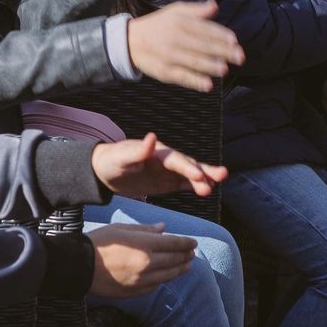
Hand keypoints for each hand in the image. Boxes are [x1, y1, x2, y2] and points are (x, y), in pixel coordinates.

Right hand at [88, 221, 195, 296]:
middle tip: (192, 253)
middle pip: (174, 260)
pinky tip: (167, 277)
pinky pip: (155, 286)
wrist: (80, 266)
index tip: (193, 242)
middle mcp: (147, 263)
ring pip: (168, 275)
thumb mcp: (122, 229)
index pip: (174, 243)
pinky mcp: (135, 291)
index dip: (186, 243)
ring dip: (180, 270)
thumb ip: (146, 230)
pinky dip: (164, 280)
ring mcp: (142, 280)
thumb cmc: (100, 243)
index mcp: (145, 245)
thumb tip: (163, 228)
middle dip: (185, 256)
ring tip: (187, 265)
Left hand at [91, 132, 226, 199]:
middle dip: (204, 170)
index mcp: (156, 152)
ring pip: (190, 174)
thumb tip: (152, 136)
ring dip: (205, 177)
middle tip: (221, 176)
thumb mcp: (121, 157)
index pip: (175, 160)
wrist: (105, 171)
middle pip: (188, 164)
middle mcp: (165, 159)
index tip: (200, 176)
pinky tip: (208, 189)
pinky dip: (195, 185)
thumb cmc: (111, 161)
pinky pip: (184, 183)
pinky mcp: (166, 182)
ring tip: (220, 180)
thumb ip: (137, 150)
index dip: (187, 167)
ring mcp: (167, 171)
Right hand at [126, 0, 243, 92]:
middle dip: (222, 51)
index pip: (205, 29)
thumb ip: (197, 10)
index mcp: (180, 22)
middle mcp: (175, 38)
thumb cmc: (159, 25)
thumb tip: (215, 6)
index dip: (221, 35)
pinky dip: (194, 81)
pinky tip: (207, 85)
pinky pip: (181, 77)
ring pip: (193, 61)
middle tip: (239, 57)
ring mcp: (169, 56)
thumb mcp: (175, 11)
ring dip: (210, 66)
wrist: (130, 41)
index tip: (234, 41)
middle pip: (202, 45)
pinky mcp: (164, 71)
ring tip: (224, 69)